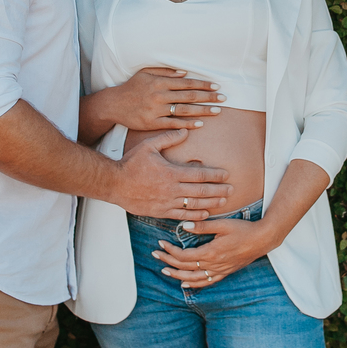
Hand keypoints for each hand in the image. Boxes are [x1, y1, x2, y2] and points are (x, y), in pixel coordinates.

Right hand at [109, 67, 226, 131]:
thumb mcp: (146, 73)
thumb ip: (165, 72)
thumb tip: (185, 73)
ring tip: (217, 110)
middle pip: (189, 96)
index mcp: (159, 82)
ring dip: (203, 110)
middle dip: (208, 97)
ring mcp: (156, 110)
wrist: (114, 105)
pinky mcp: (152, 123)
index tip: (216, 86)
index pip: (186, 83)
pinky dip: (188, 124)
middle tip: (224, 98)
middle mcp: (159, 95)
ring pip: (184, 110)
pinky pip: (173, 124)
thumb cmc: (132, 87)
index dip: (203, 84)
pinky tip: (200, 124)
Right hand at [113, 129, 232, 219]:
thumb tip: (186, 131)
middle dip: (218, 190)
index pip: (199, 175)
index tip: (226, 174)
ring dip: (211, 203)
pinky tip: (205, 214)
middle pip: (201, 192)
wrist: (114, 184)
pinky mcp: (160, 212)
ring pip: (194, 205)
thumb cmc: (131, 163)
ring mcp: (166, 202)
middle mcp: (172, 189)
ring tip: (224, 202)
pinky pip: (182, 216)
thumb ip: (168, 138)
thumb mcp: (148, 145)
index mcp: (171, 173)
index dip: (215, 175)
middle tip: (232, 189)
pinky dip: (195, 215)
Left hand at [153, 217, 277, 288]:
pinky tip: (184, 283)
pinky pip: (206, 282)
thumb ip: (203, 226)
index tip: (161, 244)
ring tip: (164, 270)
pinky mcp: (224, 273)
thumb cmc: (243, 230)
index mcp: (210, 253)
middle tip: (155, 254)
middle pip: (185, 267)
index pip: (184, 255)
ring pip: (193, 278)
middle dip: (168, 261)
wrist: (262, 240)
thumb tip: (184, 226)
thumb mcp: (223, 225)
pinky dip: (193, 284)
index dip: (170, 251)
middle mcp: (213, 265)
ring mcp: (219, 271)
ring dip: (177, 275)